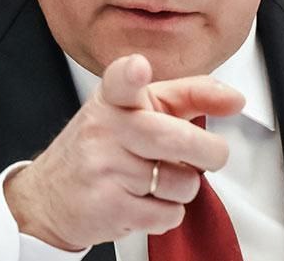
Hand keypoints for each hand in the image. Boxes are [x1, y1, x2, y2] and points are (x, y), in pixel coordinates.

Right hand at [3, 54, 244, 249]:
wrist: (48, 196)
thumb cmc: (102, 148)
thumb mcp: (135, 111)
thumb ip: (185, 97)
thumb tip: (234, 99)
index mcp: (113, 98)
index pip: (121, 80)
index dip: (131, 74)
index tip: (138, 69)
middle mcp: (105, 128)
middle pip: (174, 138)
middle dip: (209, 151)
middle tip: (213, 155)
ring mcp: (104, 168)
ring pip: (180, 182)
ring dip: (183, 187)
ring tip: (158, 181)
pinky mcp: (108, 206)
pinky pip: (167, 214)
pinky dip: (168, 213)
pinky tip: (144, 202)